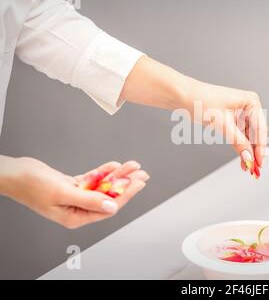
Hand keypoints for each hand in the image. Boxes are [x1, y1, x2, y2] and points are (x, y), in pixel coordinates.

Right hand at [1, 157, 148, 228]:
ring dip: (117, 175)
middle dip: (126, 183)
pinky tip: (115, 166)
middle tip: (141, 173)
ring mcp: (75, 196)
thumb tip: (112, 207)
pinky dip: (104, 172)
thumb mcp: (63, 192)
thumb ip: (89, 200)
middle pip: (108, 196)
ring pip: (103, 186)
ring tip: (132, 166)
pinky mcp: (72, 186)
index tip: (139, 183)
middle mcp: (77, 208)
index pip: (108, 207)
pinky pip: (93, 179)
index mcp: (75, 216)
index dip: (126, 194)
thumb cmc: (30, 184)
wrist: (13, 173)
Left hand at [120, 56, 267, 175]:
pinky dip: (241, 147)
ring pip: (249, 137)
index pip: (260, 129)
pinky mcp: (232, 119)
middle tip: (254, 169)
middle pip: (256, 134)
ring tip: (246, 167)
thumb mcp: (223, 124)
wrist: (183, 96)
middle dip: (255, 152)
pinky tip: (242, 159)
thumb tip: (249, 158)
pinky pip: (240, 136)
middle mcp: (249, 107)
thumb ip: (238, 142)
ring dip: (248, 152)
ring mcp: (241, 113)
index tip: (259, 163)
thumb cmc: (202, 101)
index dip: (261, 148)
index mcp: (251, 102)